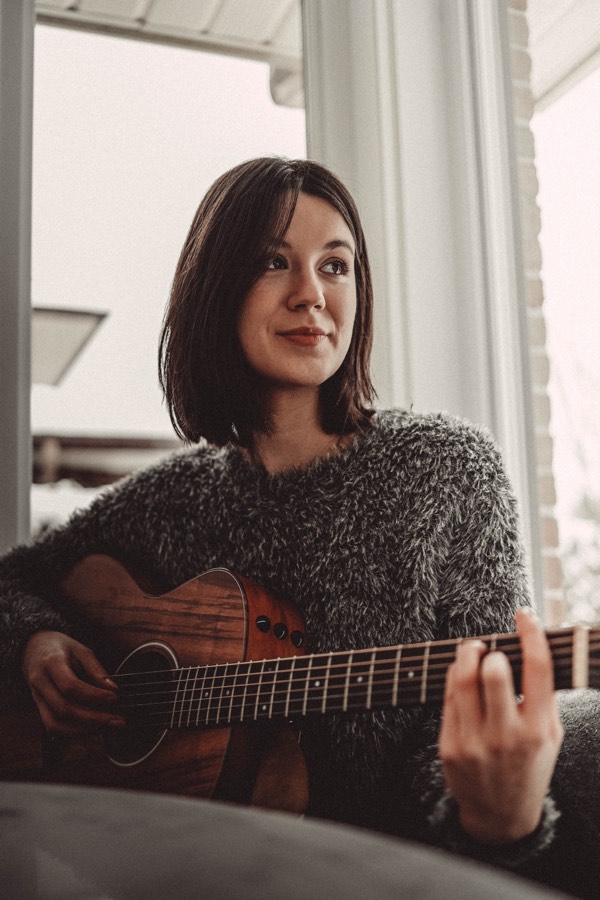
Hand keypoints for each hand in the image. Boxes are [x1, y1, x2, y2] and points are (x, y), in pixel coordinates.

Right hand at [22, 631, 124, 734]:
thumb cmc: (60, 648)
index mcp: (51, 663)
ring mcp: (37, 699)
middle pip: (63, 710)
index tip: (114, 698)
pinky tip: (94, 739)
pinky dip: (74, 736)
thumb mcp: (80, 649)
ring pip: (55, 724)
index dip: (93, 696)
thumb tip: (112, 689)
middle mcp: (40, 684)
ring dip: (84, 731)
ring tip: (109, 728)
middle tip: (118, 720)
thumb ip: (96, 669)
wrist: (33, 650)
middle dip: (93, 719)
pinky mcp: (40, 710)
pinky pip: (54, 729)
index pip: (70, 686)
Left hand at [439, 608, 563, 843]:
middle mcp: (507, 735)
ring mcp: (475, 742)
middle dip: (490, 649)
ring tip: (472, 651)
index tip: (525, 614)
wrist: (500, 817)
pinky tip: (461, 675)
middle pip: (493, 672)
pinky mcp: (450, 746)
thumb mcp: (551, 735)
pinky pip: (447, 698)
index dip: (531, 633)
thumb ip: (544, 696)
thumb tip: (534, 646)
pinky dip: (454, 677)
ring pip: (462, 679)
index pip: (537, 668)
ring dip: (466, 654)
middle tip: (490, 648)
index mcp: (539, 729)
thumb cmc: (528, 765)